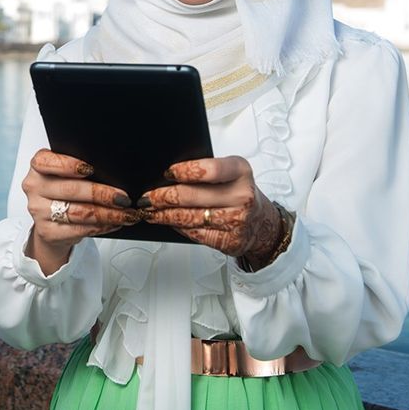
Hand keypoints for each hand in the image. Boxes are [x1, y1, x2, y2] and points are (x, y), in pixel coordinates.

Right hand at [21, 148, 141, 274]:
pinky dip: (101, 227)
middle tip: (123, 198)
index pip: (48, 162)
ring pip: (79, 212)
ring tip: (126, 214)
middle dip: (102, 194)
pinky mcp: (47, 231)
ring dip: (107, 214)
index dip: (69, 165)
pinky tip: (114, 223)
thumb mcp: (67, 173)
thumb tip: (113, 172)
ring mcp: (38, 211)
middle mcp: (34, 187)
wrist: (50, 220)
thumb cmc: (63, 190)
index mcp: (38, 166)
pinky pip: (79, 230)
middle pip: (71, 190)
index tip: (91, 169)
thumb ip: (82, 168)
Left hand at [139, 156, 283, 269]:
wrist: (262, 222)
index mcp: (240, 171)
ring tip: (150, 211)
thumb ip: (206, 170)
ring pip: (190, 218)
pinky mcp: (230, 240)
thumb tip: (168, 176)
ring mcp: (237, 220)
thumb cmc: (238, 192)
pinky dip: (178, 227)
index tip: (167, 173)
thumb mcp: (230, 172)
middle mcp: (242, 196)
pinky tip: (169, 222)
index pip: (210, 169)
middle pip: (193, 196)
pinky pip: (196, 233)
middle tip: (147, 197)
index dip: (185, 171)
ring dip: (164, 215)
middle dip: (163, 197)